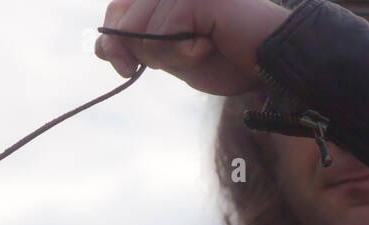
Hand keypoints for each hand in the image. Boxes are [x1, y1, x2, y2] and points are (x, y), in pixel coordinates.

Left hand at [95, 0, 289, 95]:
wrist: (268, 63)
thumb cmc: (224, 58)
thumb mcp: (169, 56)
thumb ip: (136, 47)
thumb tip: (100, 46)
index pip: (115, 11)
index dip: (112, 43)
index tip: (126, 69)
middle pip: (122, 21)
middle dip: (142, 53)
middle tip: (182, 54)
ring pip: (140, 30)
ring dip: (167, 54)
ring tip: (202, 46)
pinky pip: (164, 32)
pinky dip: (184, 52)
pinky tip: (210, 44)